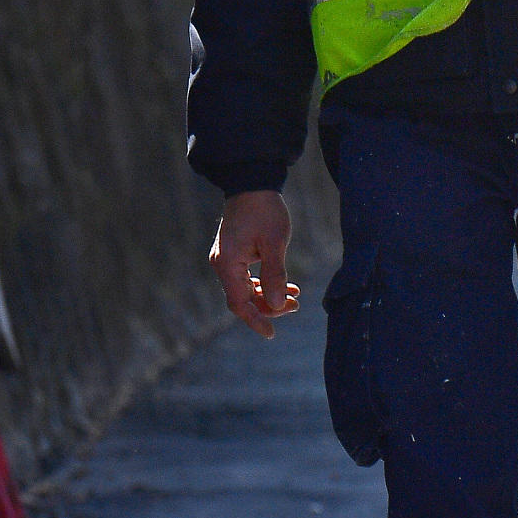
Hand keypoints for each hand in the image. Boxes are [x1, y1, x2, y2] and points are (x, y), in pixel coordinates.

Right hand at [209, 190, 299, 337]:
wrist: (252, 184)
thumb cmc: (264, 211)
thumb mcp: (275, 243)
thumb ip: (275, 275)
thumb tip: (277, 304)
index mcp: (227, 264)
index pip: (239, 303)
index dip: (256, 320)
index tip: (272, 333)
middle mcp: (221, 264)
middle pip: (242, 298)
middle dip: (268, 307)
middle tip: (295, 306)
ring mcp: (225, 259)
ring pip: (245, 289)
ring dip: (268, 296)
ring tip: (295, 297)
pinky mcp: (233, 253)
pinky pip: (246, 277)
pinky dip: (264, 284)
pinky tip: (286, 285)